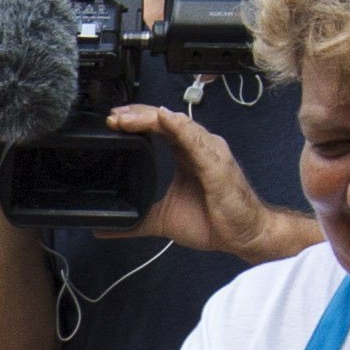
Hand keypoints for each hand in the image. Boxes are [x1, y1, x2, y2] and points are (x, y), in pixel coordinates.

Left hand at [99, 101, 279, 256]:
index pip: (159, 127)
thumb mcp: (164, 219)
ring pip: (179, 125)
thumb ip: (136, 220)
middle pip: (166, 120)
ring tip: (128, 118)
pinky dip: (181, 128)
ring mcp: (210, 152)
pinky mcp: (218, 164)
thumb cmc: (215, 221)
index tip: (112, 122)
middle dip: (138, 114)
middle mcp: (199, 147)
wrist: (245, 235)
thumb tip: (105, 228)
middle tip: (113, 116)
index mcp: (186, 154)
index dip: (136, 121)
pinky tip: (166, 119)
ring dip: (152, 118)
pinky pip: (198, 141)